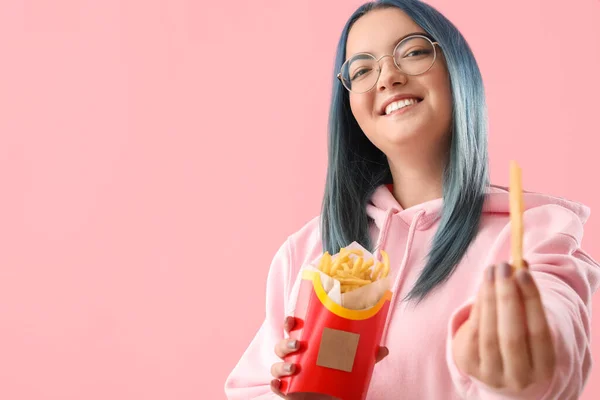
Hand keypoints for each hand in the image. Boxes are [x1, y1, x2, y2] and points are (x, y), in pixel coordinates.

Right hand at [270, 316, 388, 398]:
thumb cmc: (337, 375)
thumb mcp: (352, 364)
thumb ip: (366, 356)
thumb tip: (384, 348)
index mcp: (306, 345)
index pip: (292, 329)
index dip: (289, 322)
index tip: (293, 320)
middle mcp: (295, 357)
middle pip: (281, 346)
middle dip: (286, 343)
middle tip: (298, 344)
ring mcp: (290, 374)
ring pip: (276, 366)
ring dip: (281, 365)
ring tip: (294, 368)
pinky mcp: (289, 391)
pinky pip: (276, 387)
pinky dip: (275, 384)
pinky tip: (278, 384)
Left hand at [452, 262, 555, 391]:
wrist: (495, 364)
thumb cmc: (518, 334)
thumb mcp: (528, 321)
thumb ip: (526, 296)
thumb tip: (519, 263)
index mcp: (543, 369)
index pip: (539, 332)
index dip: (531, 301)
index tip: (523, 272)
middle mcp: (519, 377)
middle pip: (512, 335)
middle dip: (507, 297)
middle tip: (503, 267)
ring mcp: (492, 375)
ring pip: (489, 333)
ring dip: (489, 297)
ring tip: (491, 271)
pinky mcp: (470, 366)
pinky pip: (473, 332)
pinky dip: (478, 307)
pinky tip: (484, 286)